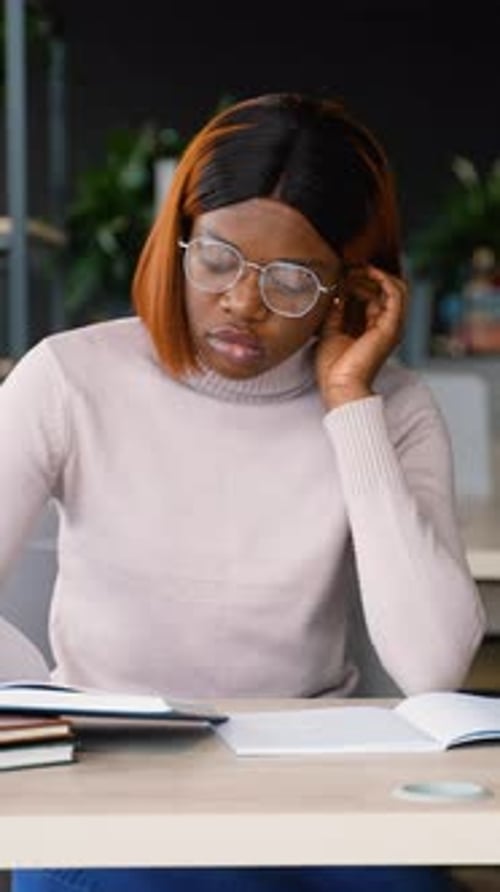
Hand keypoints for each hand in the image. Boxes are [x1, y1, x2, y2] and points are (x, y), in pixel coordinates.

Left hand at [315, 265, 407, 409]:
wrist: (340, 387)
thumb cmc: (333, 368)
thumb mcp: (330, 331)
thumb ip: (336, 311)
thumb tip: (336, 291)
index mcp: (372, 329)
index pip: (371, 296)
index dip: (356, 281)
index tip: (338, 273)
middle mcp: (385, 326)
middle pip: (383, 289)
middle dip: (364, 275)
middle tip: (344, 268)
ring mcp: (391, 326)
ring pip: (393, 288)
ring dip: (372, 275)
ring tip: (352, 270)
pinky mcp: (392, 326)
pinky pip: (396, 294)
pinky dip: (382, 279)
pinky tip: (365, 273)